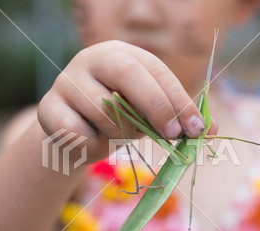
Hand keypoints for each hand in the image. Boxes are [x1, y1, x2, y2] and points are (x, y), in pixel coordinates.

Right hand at [38, 40, 216, 163]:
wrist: (73, 134)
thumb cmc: (117, 120)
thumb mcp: (148, 116)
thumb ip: (177, 119)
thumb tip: (211, 130)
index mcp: (121, 54)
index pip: (155, 69)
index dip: (178, 98)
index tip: (195, 128)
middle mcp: (91, 59)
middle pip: (127, 73)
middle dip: (156, 106)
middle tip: (173, 135)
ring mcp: (65, 81)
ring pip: (103, 109)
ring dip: (121, 133)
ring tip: (119, 136)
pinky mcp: (47, 108)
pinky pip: (78, 133)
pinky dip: (94, 147)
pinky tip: (92, 144)